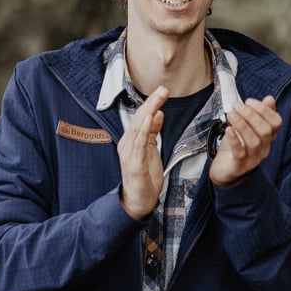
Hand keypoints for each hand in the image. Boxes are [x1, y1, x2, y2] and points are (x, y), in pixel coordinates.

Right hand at [118, 86, 167, 219]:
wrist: (138, 201)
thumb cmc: (145, 177)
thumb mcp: (151, 150)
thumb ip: (153, 132)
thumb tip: (158, 113)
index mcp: (131, 140)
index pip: (141, 117)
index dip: (151, 103)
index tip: (162, 91)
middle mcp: (127, 144)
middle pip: (139, 119)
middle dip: (151, 103)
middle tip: (163, 89)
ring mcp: (129, 154)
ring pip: (138, 127)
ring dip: (149, 111)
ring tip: (158, 99)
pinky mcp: (134, 164)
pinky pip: (139, 143)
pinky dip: (144, 130)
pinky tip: (150, 119)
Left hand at [209, 96, 281, 186]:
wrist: (223, 170)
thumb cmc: (235, 146)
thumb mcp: (246, 127)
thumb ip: (258, 114)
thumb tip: (270, 99)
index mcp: (268, 137)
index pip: (275, 122)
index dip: (263, 110)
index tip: (248, 101)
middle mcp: (264, 148)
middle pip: (265, 131)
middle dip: (250, 115)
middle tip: (236, 106)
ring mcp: (253, 159)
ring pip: (254, 141)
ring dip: (242, 125)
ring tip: (230, 114)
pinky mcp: (239, 166)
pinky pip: (240, 153)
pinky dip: (234, 140)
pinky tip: (228, 129)